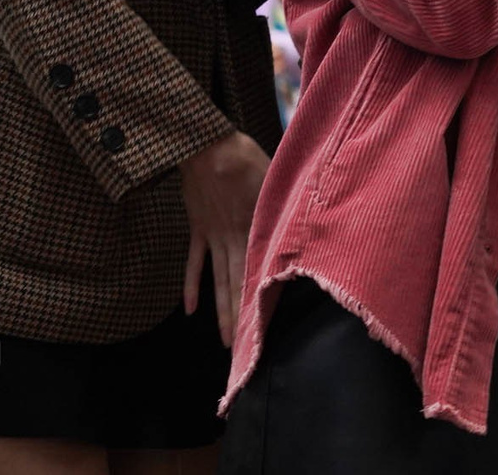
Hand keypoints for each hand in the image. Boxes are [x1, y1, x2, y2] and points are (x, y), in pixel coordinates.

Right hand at [180, 131, 268, 345]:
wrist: (204, 146)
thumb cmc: (245, 157)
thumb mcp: (275, 178)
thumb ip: (288, 203)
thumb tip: (306, 217)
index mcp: (255, 229)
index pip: (261, 272)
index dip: (264, 300)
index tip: (268, 325)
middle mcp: (234, 239)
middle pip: (238, 286)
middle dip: (241, 319)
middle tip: (244, 350)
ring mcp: (213, 237)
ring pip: (218, 282)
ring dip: (220, 311)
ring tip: (223, 340)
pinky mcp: (198, 230)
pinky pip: (193, 264)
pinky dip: (191, 286)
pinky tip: (191, 310)